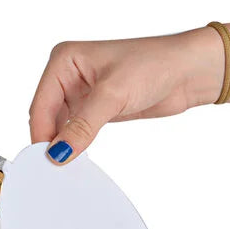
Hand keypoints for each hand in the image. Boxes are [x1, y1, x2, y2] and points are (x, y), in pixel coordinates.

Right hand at [29, 29, 223, 163]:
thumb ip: (82, 126)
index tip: (44, 161)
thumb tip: (58, 153)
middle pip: (47, 117)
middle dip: (49, 141)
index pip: (41, 105)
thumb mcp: (113, 95)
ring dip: (62, 145)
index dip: (41, 134)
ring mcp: (82, 92)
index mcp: (64, 60)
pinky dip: (75, 145)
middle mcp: (69, 74)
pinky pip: (76, 131)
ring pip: (60, 126)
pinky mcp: (96, 108)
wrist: (188, 71)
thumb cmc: (155, 63)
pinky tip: (77, 158)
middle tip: (53, 168)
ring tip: (64, 166)